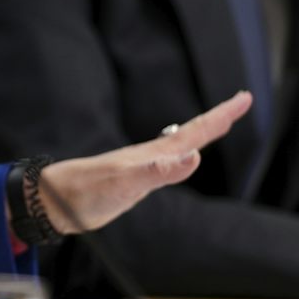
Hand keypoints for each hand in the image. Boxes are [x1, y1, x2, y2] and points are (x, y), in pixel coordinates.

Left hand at [35, 91, 253, 232]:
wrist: (52, 200)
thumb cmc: (86, 192)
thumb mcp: (125, 184)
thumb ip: (159, 171)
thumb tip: (195, 157)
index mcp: (154, 153)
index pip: (196, 130)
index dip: (222, 115)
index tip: (245, 97)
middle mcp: (151, 155)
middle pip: (193, 132)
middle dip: (220, 117)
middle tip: (243, 101)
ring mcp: (142, 166)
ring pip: (181, 144)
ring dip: (203, 133)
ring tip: (219, 124)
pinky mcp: (133, 180)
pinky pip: (167, 162)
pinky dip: (182, 156)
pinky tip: (179, 158)